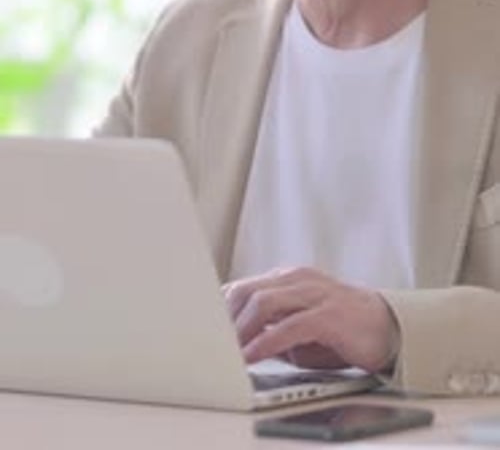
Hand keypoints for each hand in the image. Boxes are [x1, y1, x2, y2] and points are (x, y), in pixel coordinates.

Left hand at [223, 267, 399, 372]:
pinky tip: (253, 356)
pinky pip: (290, 326)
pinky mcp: (328, 314)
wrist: (388, 329)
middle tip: (209, 343)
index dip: (220, 309)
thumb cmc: (340, 330)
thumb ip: (271, 327)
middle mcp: (297, 280)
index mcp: (287, 279)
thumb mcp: (298, 327)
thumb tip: (238, 341)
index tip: (202, 330)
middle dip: (224, 318)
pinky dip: (266, 342)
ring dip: (240, 329)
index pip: (243, 287)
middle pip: (247, 290)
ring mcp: (313, 293)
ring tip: (226, 351)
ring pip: (264, 302)